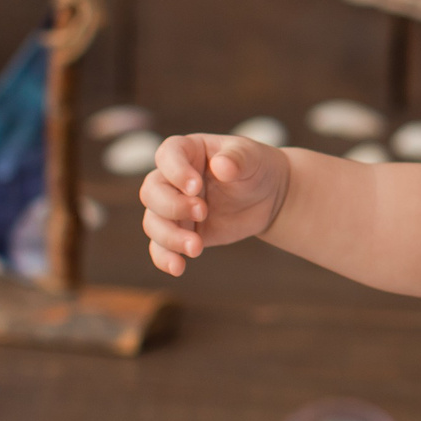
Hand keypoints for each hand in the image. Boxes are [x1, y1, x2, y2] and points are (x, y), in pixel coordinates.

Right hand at [139, 134, 289, 277]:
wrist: (269, 197)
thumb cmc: (257, 167)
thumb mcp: (252, 157)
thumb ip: (237, 159)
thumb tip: (221, 166)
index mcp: (187, 151)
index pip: (167, 155)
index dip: (175, 171)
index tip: (195, 186)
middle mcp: (172, 179)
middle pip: (151, 193)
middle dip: (172, 207)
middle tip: (203, 212)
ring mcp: (174, 207)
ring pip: (152, 223)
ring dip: (169, 237)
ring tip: (197, 247)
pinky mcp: (181, 232)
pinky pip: (161, 247)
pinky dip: (165, 258)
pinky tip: (178, 268)